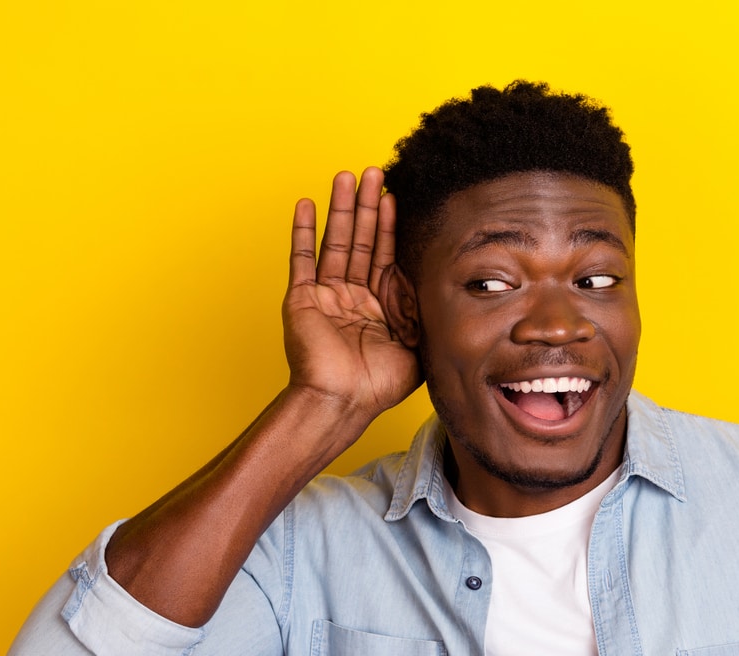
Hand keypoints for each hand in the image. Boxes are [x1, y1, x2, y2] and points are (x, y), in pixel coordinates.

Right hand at [283, 167, 420, 421]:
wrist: (343, 401)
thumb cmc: (377, 384)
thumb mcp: (417, 346)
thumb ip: (424, 314)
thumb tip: (436, 285)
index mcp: (378, 306)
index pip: (384, 255)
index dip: (389, 226)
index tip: (395, 196)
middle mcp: (352, 296)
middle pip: (360, 240)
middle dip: (367, 206)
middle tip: (373, 172)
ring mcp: (326, 296)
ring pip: (335, 242)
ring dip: (341, 209)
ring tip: (346, 176)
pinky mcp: (302, 298)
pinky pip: (302, 258)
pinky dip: (304, 231)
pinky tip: (308, 204)